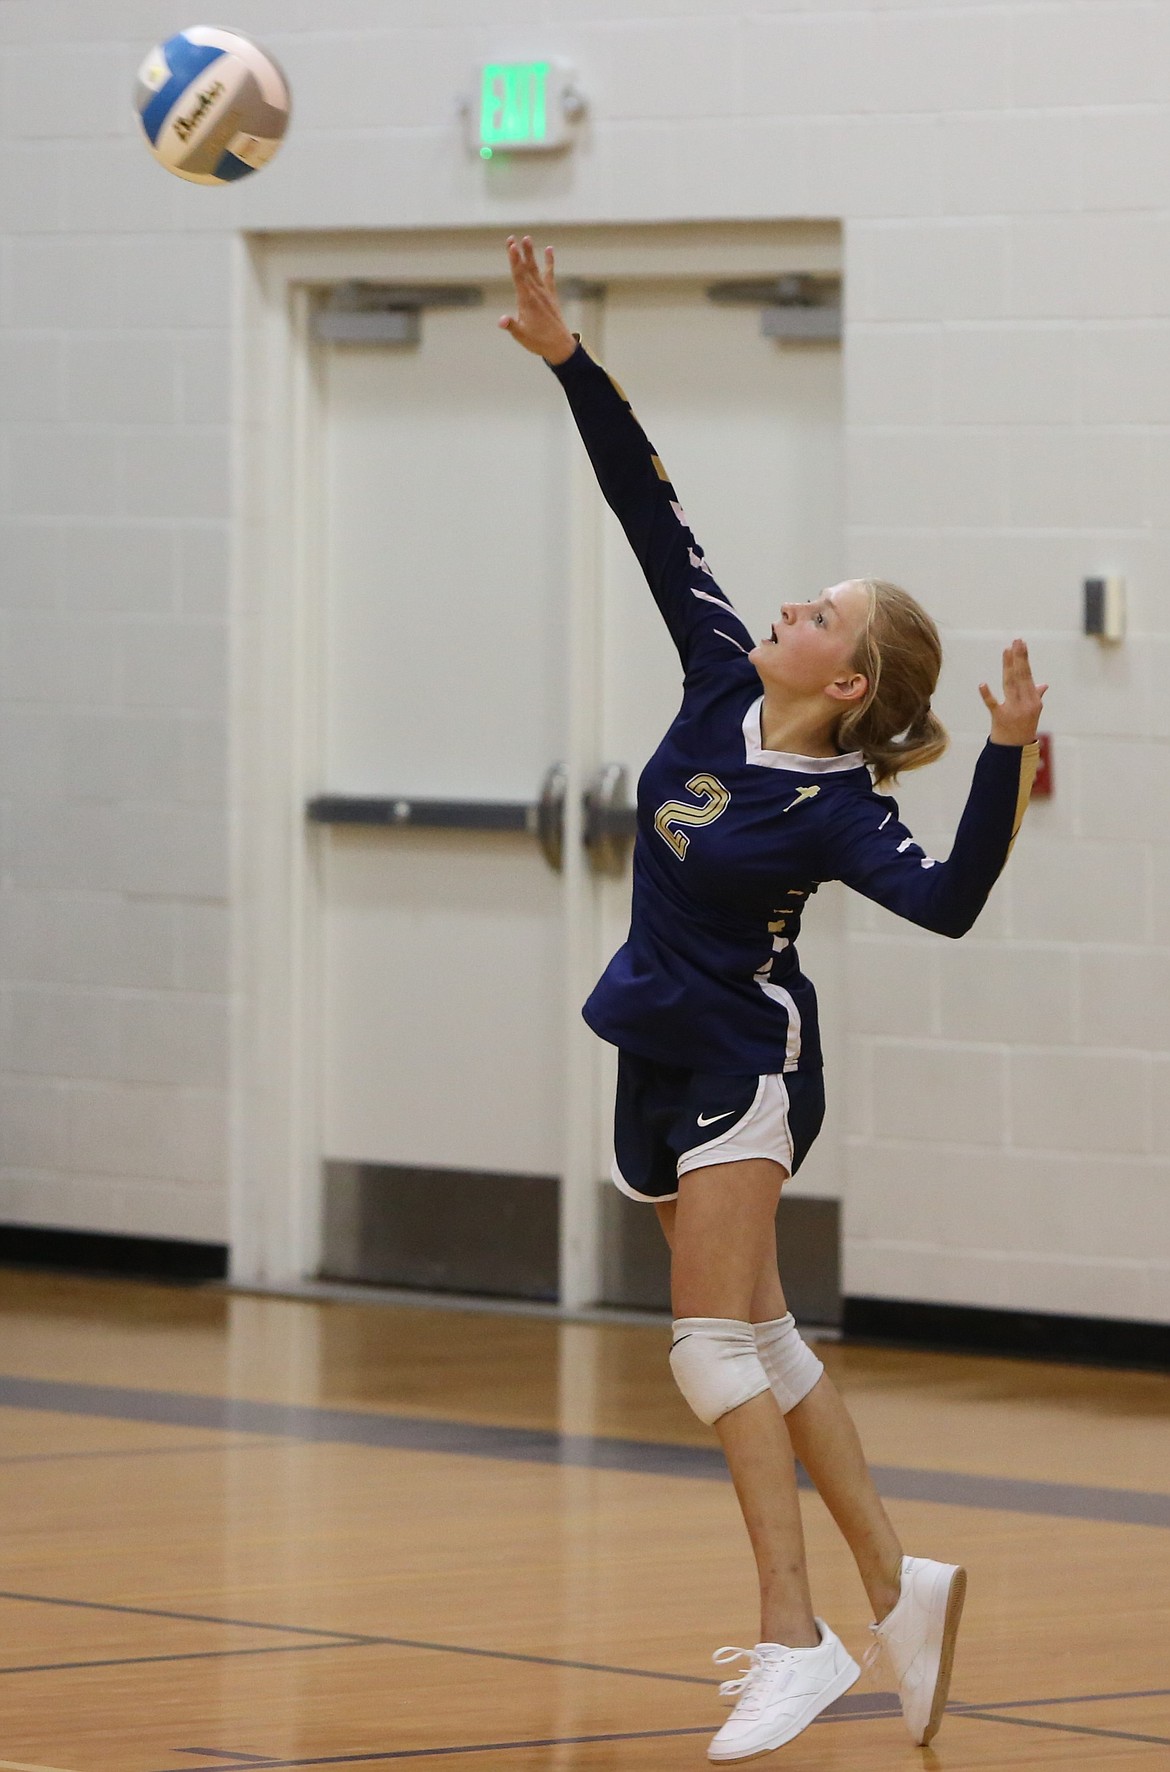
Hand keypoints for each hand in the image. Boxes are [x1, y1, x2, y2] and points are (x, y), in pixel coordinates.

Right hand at [499, 235, 576, 363]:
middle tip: (512, 238)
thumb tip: (502, 321)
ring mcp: (545, 292)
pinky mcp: (551, 294)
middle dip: (518, 253)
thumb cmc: (538, 341)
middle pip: (525, 268)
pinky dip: (549, 262)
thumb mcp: (521, 335)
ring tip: (527, 238)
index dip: (514, 260)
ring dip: (531, 254)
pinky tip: (549, 250)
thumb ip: (511, 326)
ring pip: (536, 269)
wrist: (559, 345)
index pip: (518, 276)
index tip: (512, 246)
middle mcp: (536, 292)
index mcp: (527, 300)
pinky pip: (549, 275)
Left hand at [979, 639, 1047, 745]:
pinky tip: (982, 683)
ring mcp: (1013, 710)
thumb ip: (1037, 696)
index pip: (1027, 675)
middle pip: (1021, 676)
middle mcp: (1026, 703)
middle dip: (1019, 657)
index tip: (1020, 644)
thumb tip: (1044, 685)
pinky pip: (993, 704)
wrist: (1015, 751)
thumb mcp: (1033, 712)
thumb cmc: (1023, 729)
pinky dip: (987, 695)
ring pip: (1010, 684)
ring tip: (1006, 650)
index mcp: (1033, 700)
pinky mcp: (1000, 718)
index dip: (1023, 659)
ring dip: (1008, 666)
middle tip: (1016, 641)